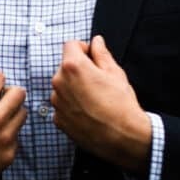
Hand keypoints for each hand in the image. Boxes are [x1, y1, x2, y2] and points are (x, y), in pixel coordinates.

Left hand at [50, 36, 150, 171]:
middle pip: (65, 67)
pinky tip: (89, 112)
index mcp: (73, 66)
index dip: (84, 49)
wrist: (123, 137)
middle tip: (98, 82)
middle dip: (79, 70)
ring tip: (94, 99)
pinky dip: (72, 105)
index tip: (93, 58)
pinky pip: (63, 105)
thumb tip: (96, 41)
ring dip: (74, 88)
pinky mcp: (58, 119)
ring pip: (63, 86)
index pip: (70, 45)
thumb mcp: (115, 73)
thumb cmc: (121, 104)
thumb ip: (102, 54)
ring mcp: (57, 102)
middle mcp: (59, 82)